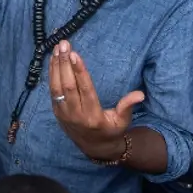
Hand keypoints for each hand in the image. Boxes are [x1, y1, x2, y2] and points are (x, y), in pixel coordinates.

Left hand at [48, 40, 144, 160]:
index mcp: (93, 116)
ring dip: (56, 66)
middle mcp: (75, 115)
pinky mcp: (57, 112)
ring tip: (57, 48)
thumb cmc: (111, 130)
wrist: (94, 148)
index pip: (85, 90)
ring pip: (56, 87)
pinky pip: (52, 91)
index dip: (79, 71)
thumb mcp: (122, 121)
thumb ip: (127, 106)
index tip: (74, 54)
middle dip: (64, 64)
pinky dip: (52, 74)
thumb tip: (140, 94)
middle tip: (64, 45)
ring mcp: (64, 114)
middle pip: (67, 86)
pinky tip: (53, 60)